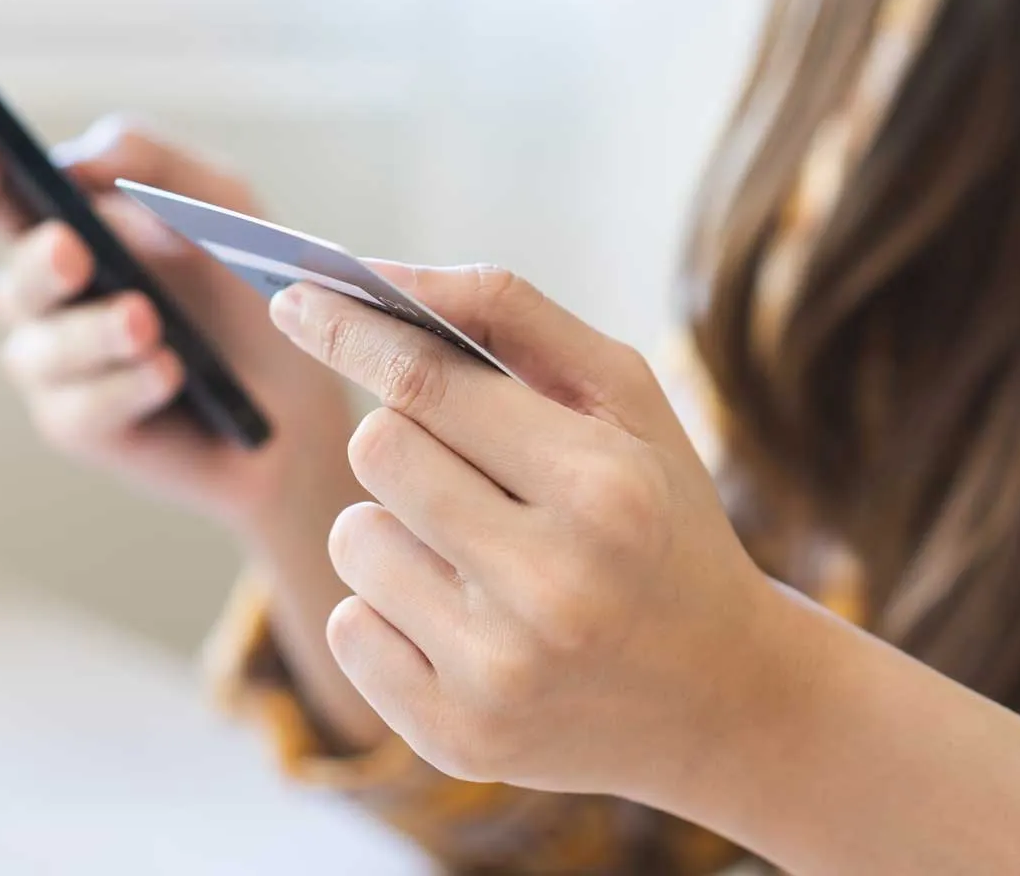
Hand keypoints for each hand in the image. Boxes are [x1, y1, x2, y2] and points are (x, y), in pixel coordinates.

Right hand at [0, 116, 358, 528]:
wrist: (299, 389)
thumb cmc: (246, 283)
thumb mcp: (221, 203)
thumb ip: (155, 163)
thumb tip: (79, 159)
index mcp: (61, 221)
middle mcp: (44, 291)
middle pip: (14, 274)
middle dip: (40, 262)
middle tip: (74, 253)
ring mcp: (55, 360)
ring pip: (42, 346)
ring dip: (93, 332)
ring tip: (145, 323)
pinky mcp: (79, 423)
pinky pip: (81, 408)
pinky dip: (126, 386)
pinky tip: (167, 372)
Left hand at [267, 263, 771, 797]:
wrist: (725, 696)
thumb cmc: (663, 521)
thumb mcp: (627, 402)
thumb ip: (514, 319)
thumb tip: (387, 279)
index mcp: (601, 486)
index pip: (428, 384)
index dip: (350, 332)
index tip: (294, 299)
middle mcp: (550, 582)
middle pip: (377, 450)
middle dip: (402, 437)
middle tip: (461, 463)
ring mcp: (498, 672)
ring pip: (353, 537)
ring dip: (392, 526)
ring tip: (476, 553)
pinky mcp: (457, 739)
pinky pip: (348, 628)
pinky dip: (387, 609)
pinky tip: (464, 620)